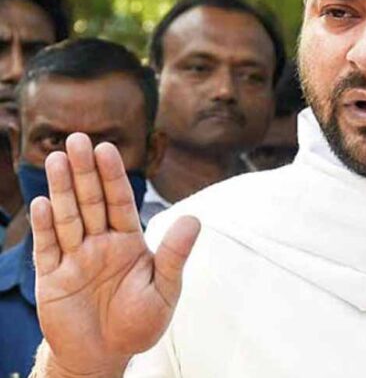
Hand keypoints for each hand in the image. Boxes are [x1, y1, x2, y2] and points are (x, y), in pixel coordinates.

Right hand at [31, 133, 199, 375]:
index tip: (107, 147)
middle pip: (91, 201)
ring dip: (61, 189)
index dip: (113, 175)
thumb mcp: (163, 289)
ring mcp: (74, 258)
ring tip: (55, 158)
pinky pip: (47, 248)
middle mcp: (100, 243)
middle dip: (84, 171)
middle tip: (77, 138)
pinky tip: (43, 203)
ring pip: (67, 217)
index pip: (120, 201)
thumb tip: (195, 219)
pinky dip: (45, 227)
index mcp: (128, 242)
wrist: (104, 356)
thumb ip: (174, 254)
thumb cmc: (140, 323)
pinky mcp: (52, 278)